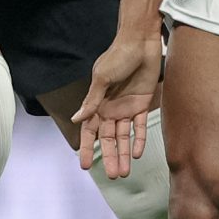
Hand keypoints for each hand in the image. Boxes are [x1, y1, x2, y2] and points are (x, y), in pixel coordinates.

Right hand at [72, 29, 161, 179]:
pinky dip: (138, 139)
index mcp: (97, 103)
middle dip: (110, 157)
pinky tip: (138, 154)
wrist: (141, 42)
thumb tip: (77, 119)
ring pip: (123, 136)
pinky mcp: (142, 104)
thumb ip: (92, 101)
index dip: (88, 148)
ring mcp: (126, 107)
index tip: (86, 166)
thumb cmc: (118, 56)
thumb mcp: (102, 78)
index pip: (90, 131)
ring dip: (124, 153)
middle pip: (108, 139)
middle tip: (113, 175)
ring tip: (125, 172)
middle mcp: (110, 108)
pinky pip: (139, 126)